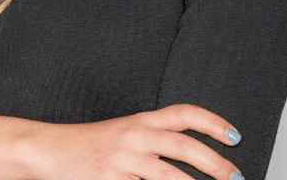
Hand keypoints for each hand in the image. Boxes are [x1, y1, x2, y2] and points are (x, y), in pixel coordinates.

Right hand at [28, 102, 243, 179]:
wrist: (48, 149)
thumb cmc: (88, 145)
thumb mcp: (123, 135)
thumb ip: (152, 142)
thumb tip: (189, 157)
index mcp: (140, 121)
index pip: (183, 113)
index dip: (211, 121)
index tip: (234, 135)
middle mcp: (135, 136)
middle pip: (184, 145)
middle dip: (215, 163)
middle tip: (237, 177)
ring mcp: (123, 160)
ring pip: (169, 176)